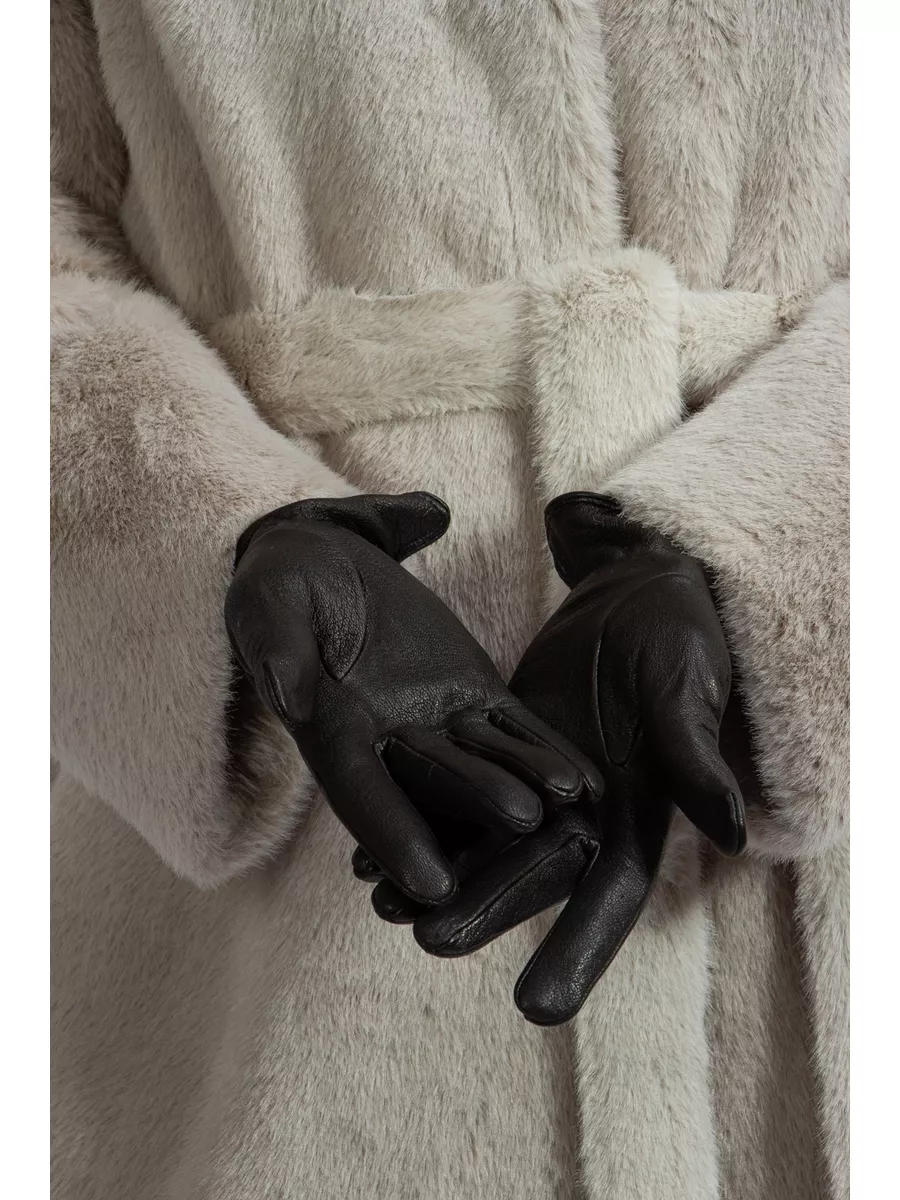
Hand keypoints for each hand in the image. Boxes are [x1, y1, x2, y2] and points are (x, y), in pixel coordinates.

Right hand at [224, 492, 589, 904]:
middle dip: (477, 808)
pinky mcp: (471, 693)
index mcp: (330, 730)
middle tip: (523, 831)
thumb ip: (278, 649)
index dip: (393, 835)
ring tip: (570, 803)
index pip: (362, 791)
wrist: (323, 563)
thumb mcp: (266, 605)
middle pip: (434, 785)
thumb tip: (291, 698)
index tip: (427, 884)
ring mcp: (435, 720)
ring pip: (484, 761)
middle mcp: (388, 741)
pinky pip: (512, 725)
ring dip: (525, 782)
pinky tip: (584, 776)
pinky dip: (545, 750)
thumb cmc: (282, 585)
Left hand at [366, 492, 745, 1022]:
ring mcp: (538, 790)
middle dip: (481, 911)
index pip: (608, 901)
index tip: (534, 1008)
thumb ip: (693, 758)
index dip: (573, 952)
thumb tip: (729, 828)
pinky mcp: (502, 754)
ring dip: (437, 873)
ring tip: (380, 898)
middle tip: (426, 939)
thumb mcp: (685, 694)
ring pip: (484, 843)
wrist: (637, 596)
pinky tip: (370, 832)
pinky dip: (421, 815)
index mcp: (637, 818)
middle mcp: (585, 818)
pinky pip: (457, 792)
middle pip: (530, 879)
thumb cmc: (677, 641)